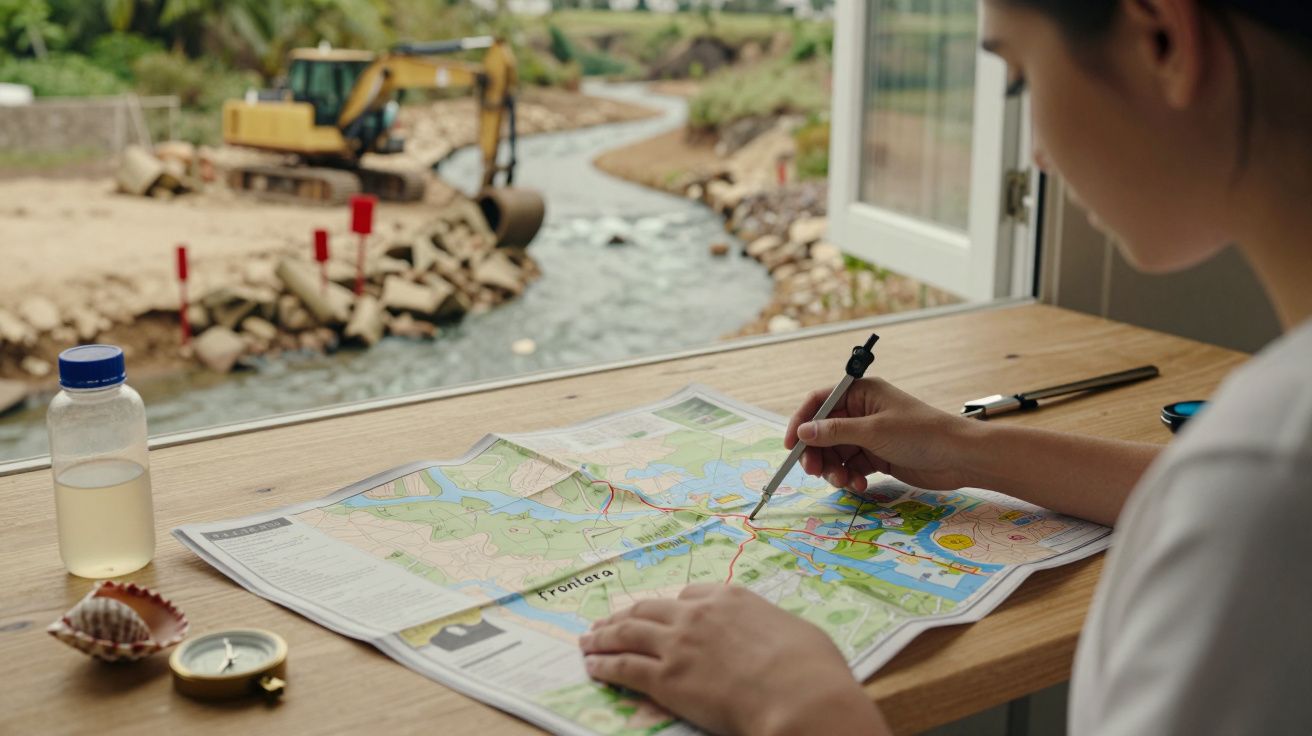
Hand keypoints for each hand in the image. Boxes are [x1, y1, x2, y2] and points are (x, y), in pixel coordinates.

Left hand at [579, 585, 888, 735]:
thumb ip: (773, 628)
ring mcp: (678, 644)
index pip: (691, 595)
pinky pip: (625, 667)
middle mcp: (698, 614)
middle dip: (626, 615)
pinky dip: (605, 664)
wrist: (798, 696)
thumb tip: (777, 636)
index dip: (672, 605)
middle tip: (609, 621)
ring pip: (628, 633)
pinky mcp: (666, 679)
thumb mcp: (798, 631)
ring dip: (604, 636)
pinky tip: (593, 666)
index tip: (662, 612)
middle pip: (650, 609)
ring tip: (588, 640)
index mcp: (731, 598)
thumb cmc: (811, 667)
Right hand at [786, 377, 976, 492]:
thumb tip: (803, 431)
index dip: (801, 422)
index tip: (791, 445)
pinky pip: (851, 466)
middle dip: (817, 453)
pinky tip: (861, 485)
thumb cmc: (920, 433)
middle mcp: (861, 412)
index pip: (819, 402)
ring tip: (845, 482)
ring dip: (834, 469)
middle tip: (815, 472)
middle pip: (823, 431)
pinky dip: (850, 476)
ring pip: (835, 452)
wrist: (959, 458)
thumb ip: (835, 432)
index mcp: (860, 393)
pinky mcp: (877, 456)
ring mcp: (869, 435)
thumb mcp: (874, 431)